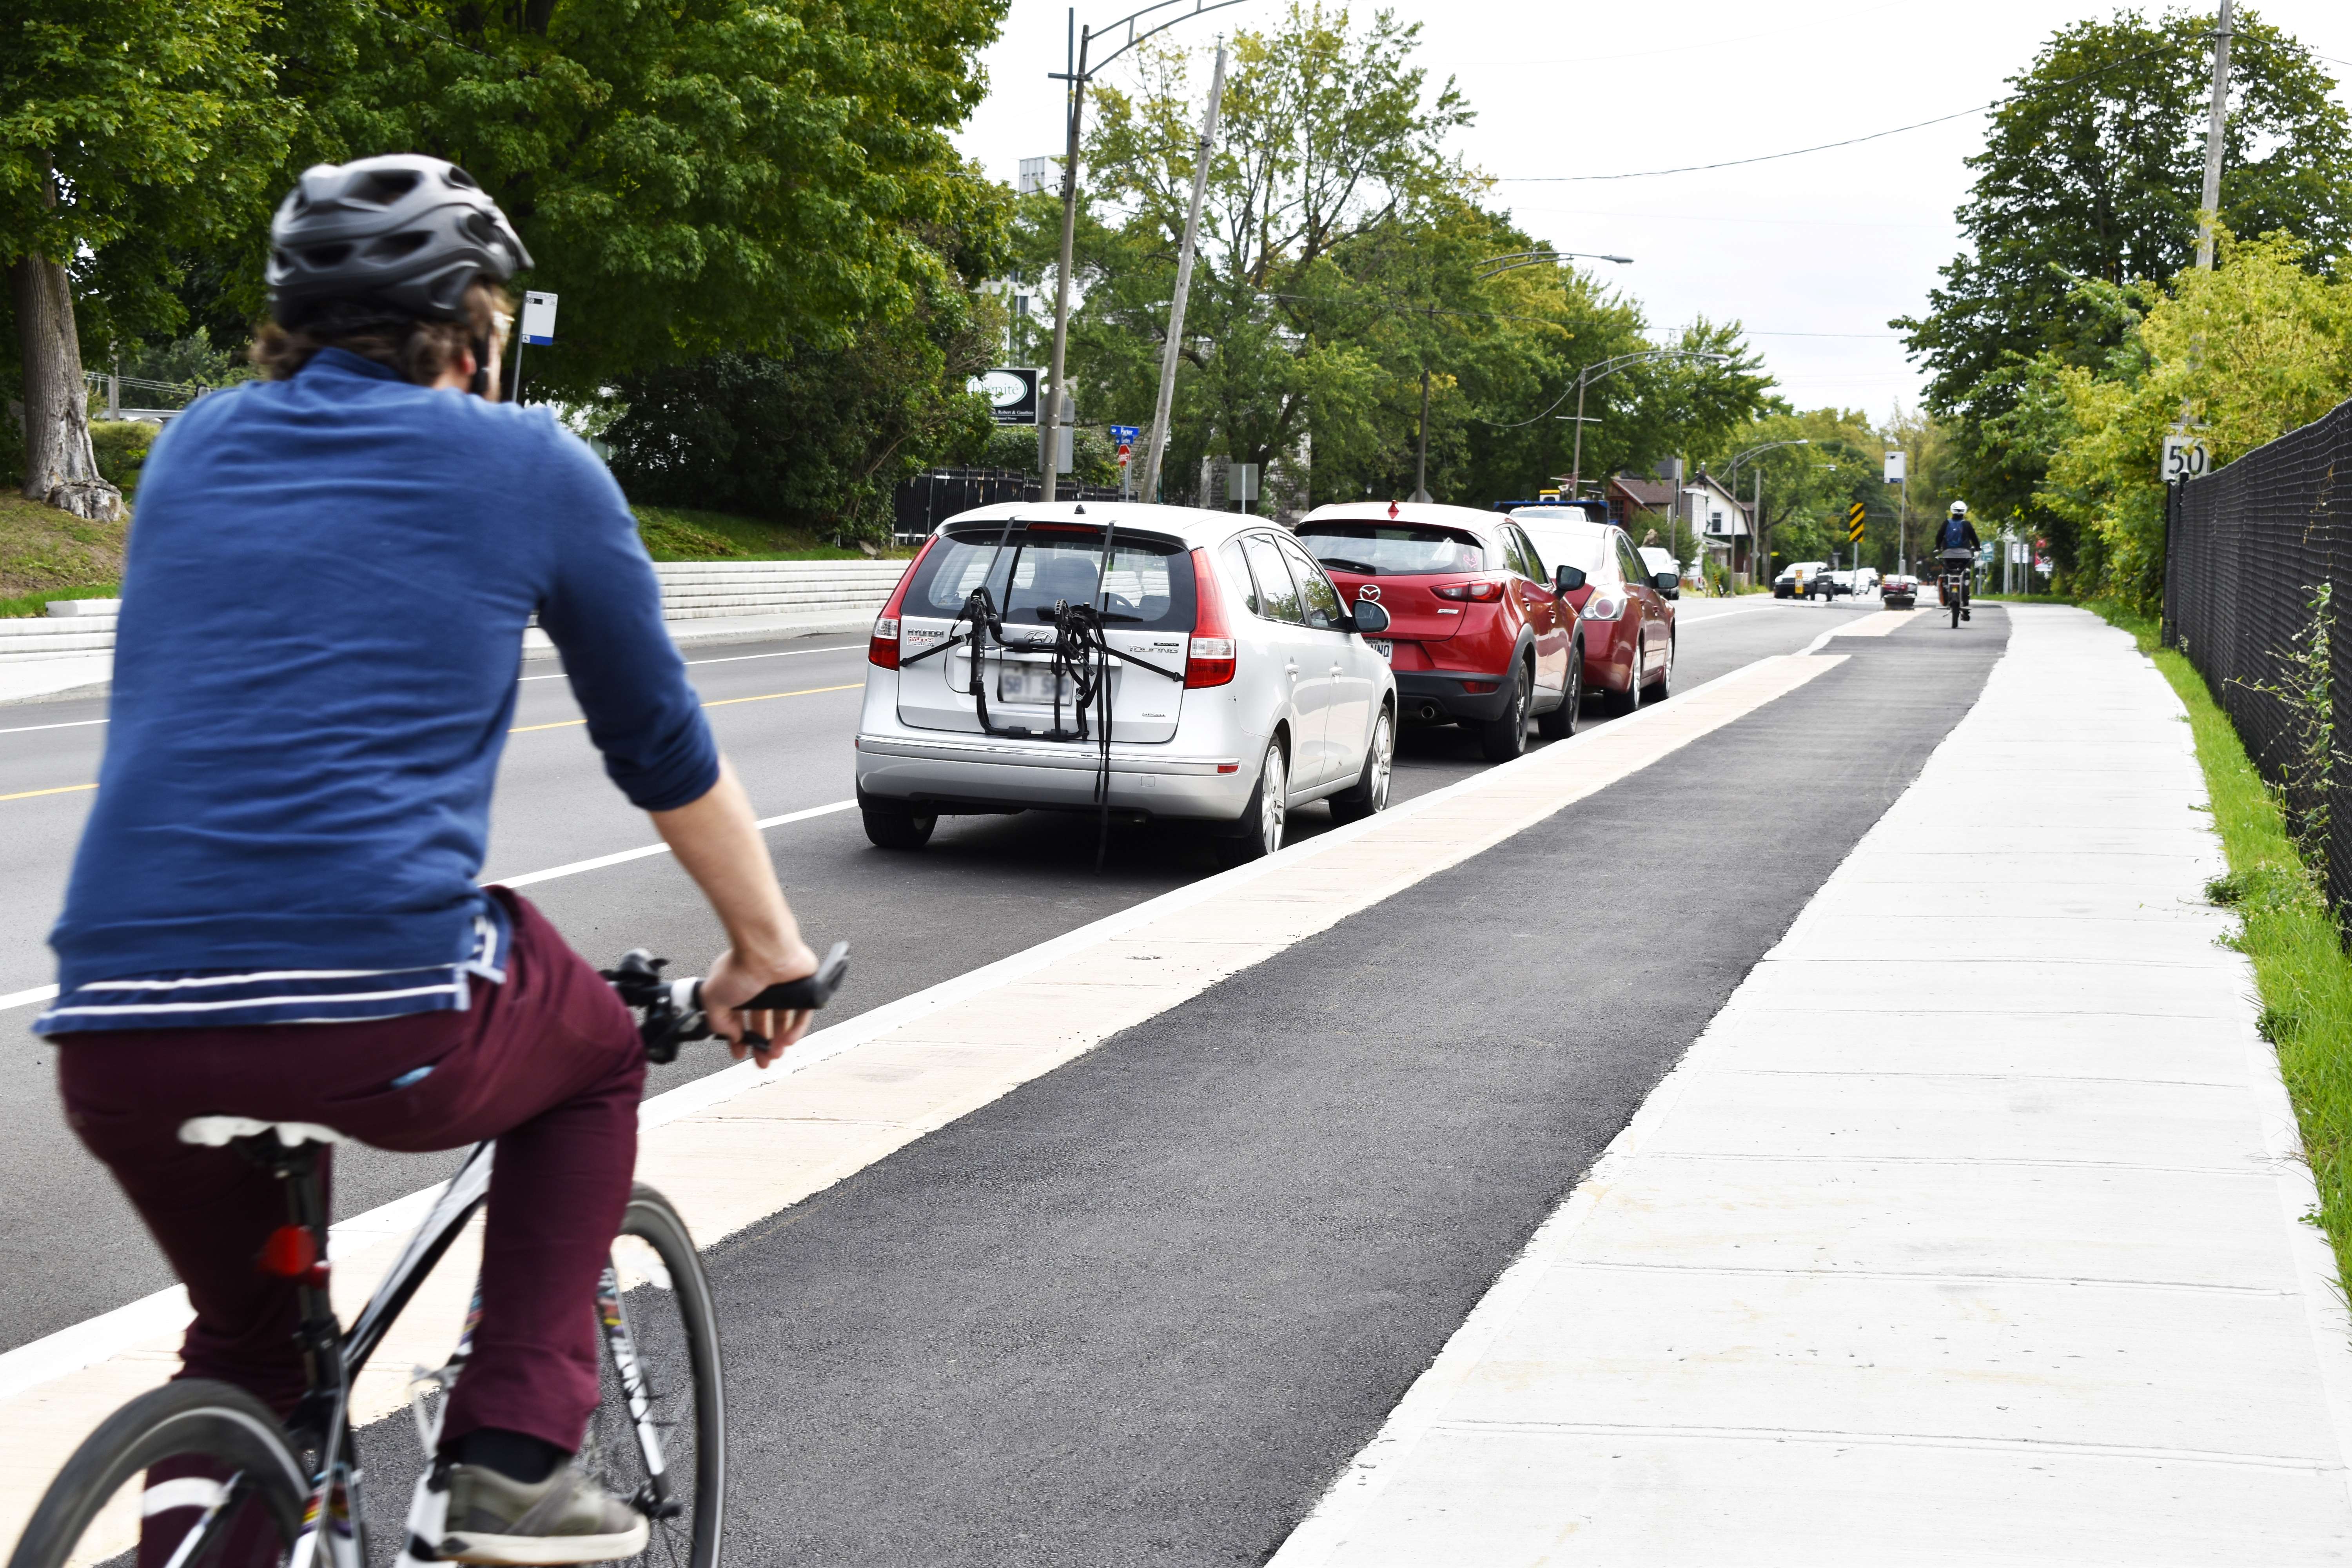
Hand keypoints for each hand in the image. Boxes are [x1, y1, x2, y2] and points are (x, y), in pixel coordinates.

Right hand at [700, 941, 820, 1067]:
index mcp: (739, 988)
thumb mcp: (714, 999)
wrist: (766, 949)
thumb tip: (733, 1036)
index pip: (739, 1018)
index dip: (739, 1038)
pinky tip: (787, 1041)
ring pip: (783, 1020)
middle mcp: (761, 987)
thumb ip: (719, 1021)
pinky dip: (795, 1030)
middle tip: (762, 1061)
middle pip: (763, 1022)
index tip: (740, 1053)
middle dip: (761, 1044)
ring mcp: (783, 987)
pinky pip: (801, 1013)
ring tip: (774, 1055)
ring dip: (778, 1041)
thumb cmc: (739, 966)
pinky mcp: (802, 988)